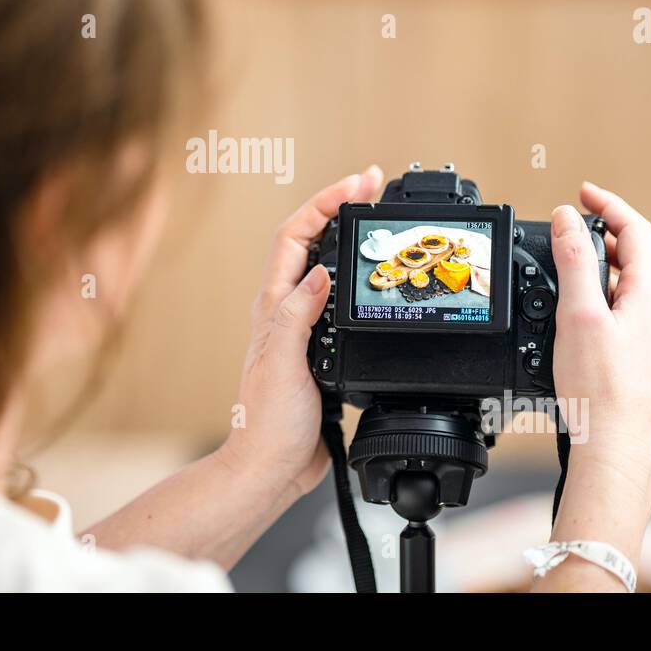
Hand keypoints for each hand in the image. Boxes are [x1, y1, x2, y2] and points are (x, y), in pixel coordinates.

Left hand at [219, 166, 383, 500]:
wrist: (272, 467)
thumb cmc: (267, 420)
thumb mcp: (283, 361)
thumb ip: (298, 315)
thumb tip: (321, 272)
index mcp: (274, 304)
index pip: (297, 236)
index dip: (326, 202)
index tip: (360, 183)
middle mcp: (288, 309)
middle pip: (315, 241)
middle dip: (343, 207)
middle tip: (377, 187)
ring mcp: (306, 328)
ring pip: (331, 269)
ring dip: (354, 240)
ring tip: (383, 220)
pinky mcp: (325, 351)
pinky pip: (345, 303)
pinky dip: (363, 282)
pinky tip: (381, 284)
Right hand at [548, 182, 650, 524]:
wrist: (615, 449)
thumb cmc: (598, 391)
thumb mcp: (578, 315)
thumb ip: (574, 261)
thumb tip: (569, 218)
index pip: (635, 230)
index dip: (607, 205)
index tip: (583, 193)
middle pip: (637, 260)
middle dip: (603, 240)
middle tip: (569, 234)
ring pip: (635, 292)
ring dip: (606, 274)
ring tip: (571, 277)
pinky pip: (633, 320)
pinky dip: (609, 306)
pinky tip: (586, 324)